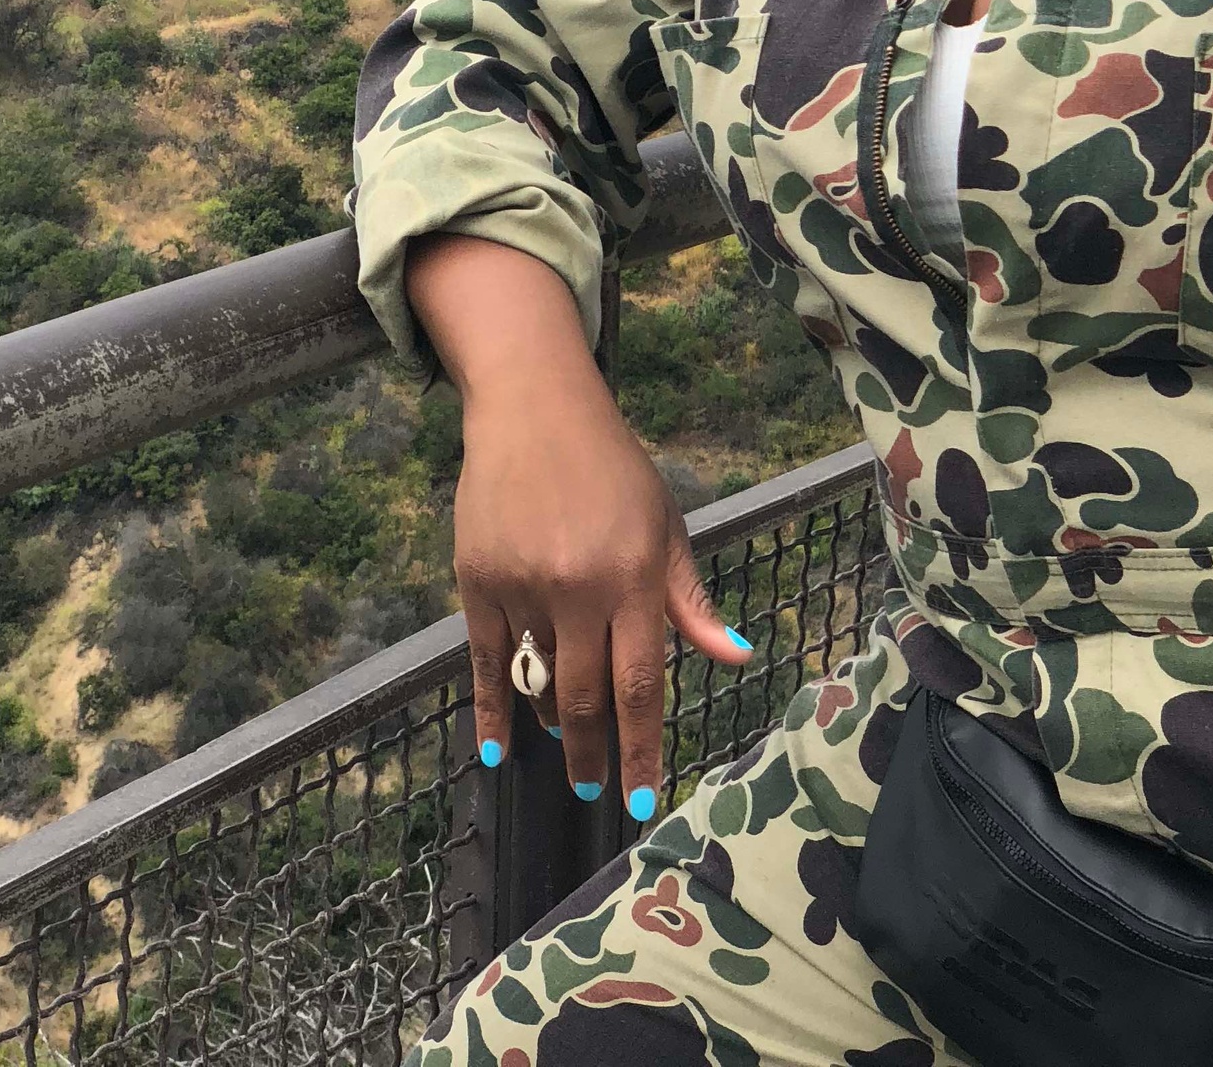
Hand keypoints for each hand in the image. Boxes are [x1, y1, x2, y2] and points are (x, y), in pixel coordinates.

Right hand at [406, 235, 749, 819]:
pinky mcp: (478, 581)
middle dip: (593, 755)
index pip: (641, 685)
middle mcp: (578, 589)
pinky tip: (498, 749)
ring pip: (538, 682)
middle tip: (594, 789)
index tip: (642, 802)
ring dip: (553, 726)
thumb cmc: (613, 470)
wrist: (534, 410)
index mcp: (632, 578)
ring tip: (566, 748)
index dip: (641, 750)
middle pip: (586, 697)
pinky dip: (492, 710)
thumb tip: (735, 657)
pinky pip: (484, 662)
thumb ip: (690, 599)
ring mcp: (523, 587)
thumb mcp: (664, 525)